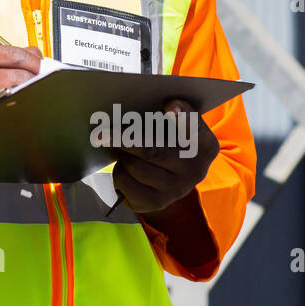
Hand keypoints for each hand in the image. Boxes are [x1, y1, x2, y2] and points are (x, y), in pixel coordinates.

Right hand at [0, 44, 40, 215]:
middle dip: (33, 78)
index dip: (31, 59)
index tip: (41, 66)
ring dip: (27, 94)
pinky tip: (18, 109)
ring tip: (29, 96)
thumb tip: (35, 54)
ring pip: (13, 91)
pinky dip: (17, 109)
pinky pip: (5, 109)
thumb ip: (2, 59)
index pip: (9, 53)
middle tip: (40, 84)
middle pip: (15, 72)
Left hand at [112, 99, 218, 215]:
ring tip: (127, 153)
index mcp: (205, 144)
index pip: (194, 126)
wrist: (168, 179)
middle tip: (100, 133)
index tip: (169, 106)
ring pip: (134, 166)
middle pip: (153, 150)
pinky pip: (125, 182)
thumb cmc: (166, 142)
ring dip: (122, 156)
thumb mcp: (172, 127)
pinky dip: (119, 173)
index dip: (182, 115)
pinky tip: (126, 171)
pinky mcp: (157, 202)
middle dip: (124, 139)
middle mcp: (196, 169)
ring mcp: (177, 189)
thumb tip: (137, 102)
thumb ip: (165, 113)